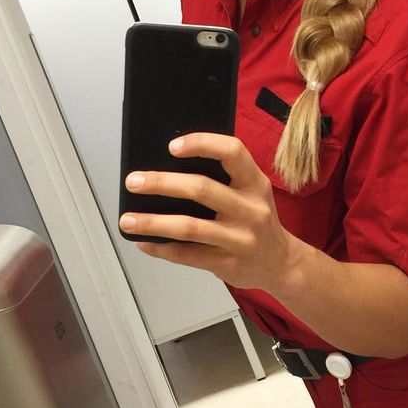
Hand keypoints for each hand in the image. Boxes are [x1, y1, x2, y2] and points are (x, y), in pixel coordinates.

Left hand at [119, 133, 296, 290]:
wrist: (280, 262)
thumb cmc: (256, 219)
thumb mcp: (252, 192)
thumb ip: (223, 178)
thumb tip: (168, 167)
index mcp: (255, 183)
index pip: (232, 151)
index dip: (202, 144)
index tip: (172, 147)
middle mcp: (251, 209)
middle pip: (202, 189)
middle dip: (162, 183)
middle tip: (134, 182)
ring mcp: (240, 239)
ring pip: (190, 227)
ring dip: (153, 222)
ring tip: (127, 220)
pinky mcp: (227, 264)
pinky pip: (187, 255)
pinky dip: (161, 248)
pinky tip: (144, 242)